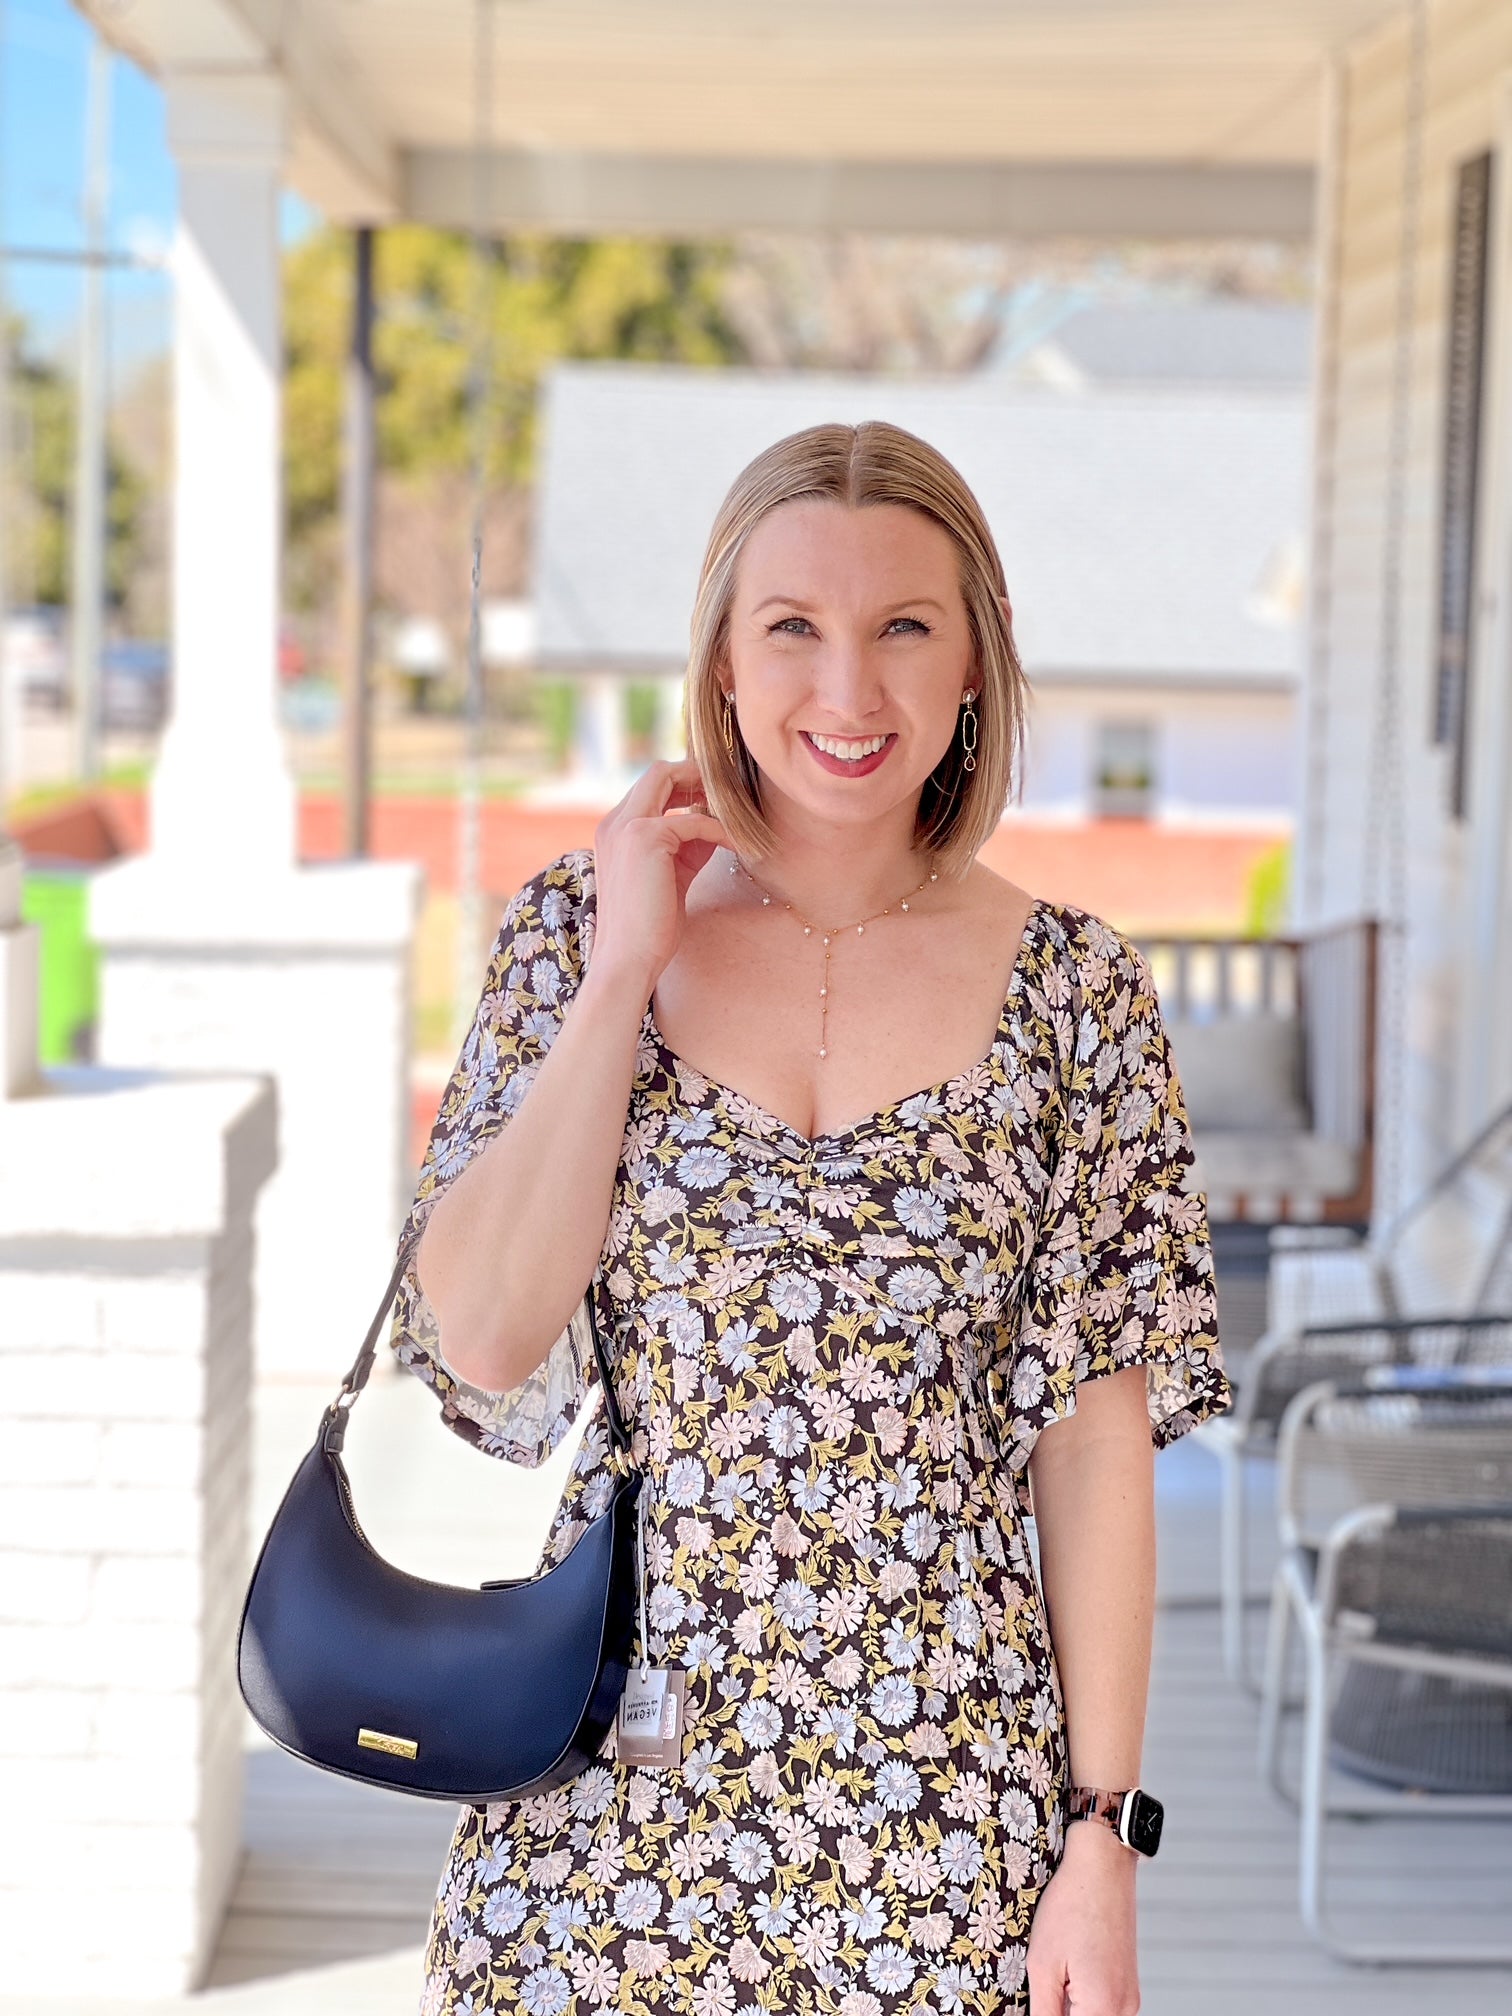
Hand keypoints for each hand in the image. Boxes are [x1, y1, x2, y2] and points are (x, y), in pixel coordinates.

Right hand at [590, 756, 733, 995]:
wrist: (629, 960)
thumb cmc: (650, 928)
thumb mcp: (672, 876)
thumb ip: (687, 847)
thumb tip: (716, 825)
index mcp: (615, 832)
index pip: (651, 789)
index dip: (686, 786)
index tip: (717, 800)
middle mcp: (615, 822)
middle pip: (658, 771)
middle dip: (697, 774)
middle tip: (731, 791)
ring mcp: (626, 827)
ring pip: (669, 777)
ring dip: (709, 791)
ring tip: (738, 810)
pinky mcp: (645, 837)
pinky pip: (693, 819)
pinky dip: (720, 829)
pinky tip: (739, 845)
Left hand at [1025, 1818, 1140, 2015]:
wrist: (1102, 1865)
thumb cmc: (1071, 1906)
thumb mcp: (1042, 1964)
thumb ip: (1043, 2012)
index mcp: (1104, 2008)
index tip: (1040, 1999)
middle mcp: (1125, 2009)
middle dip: (1061, 2012)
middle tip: (1044, 1987)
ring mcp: (1130, 1996)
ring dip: (1072, 2008)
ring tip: (1055, 1976)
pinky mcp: (1128, 1983)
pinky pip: (1104, 2007)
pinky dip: (1083, 2000)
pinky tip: (1067, 1973)